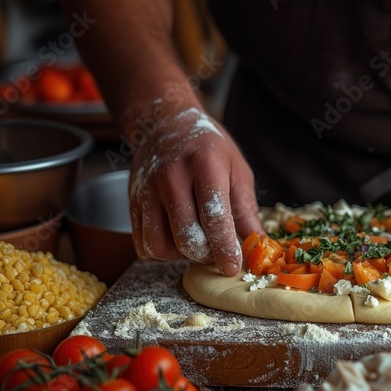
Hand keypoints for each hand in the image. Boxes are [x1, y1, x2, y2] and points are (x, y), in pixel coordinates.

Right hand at [128, 107, 262, 275]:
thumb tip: (258, 245)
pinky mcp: (131, 202)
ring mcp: (146, 190)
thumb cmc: (209, 148)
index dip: (224, 248)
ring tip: (196, 241)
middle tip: (218, 250)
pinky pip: (143, 243)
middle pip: (186, 236)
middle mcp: (171, 177)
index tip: (233, 267)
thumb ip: (246, 210)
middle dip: (206, 254)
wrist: (165, 124)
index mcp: (204, 165)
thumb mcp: (237, 170)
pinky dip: (161, 251)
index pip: (213, 217)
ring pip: (160, 245)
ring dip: (181, 255)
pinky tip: (176, 238)